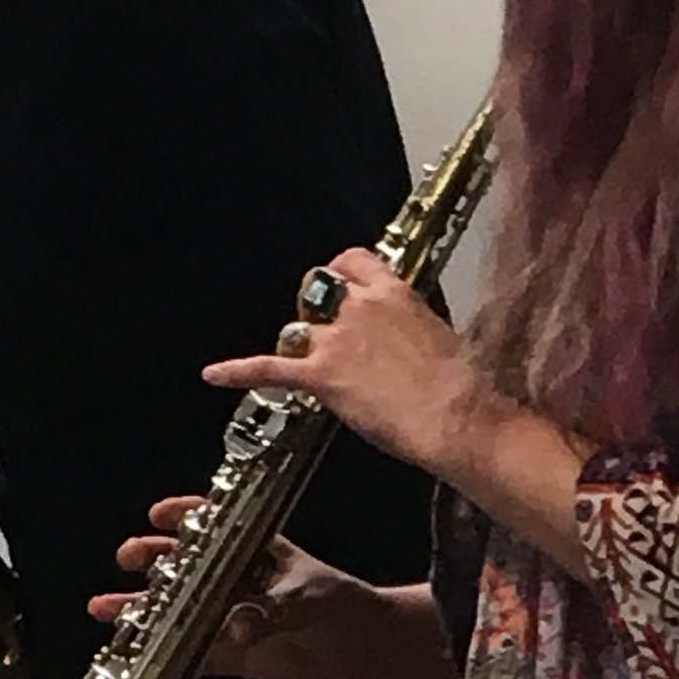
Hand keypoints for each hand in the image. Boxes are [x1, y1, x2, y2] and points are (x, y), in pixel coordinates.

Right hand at [96, 497, 454, 678]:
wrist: (370, 652)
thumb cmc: (346, 606)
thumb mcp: (307, 598)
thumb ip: (267, 611)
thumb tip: (233, 630)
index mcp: (257, 550)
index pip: (214, 524)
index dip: (185, 517)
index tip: (159, 515)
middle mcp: (238, 580)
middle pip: (184, 564)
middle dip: (153, 560)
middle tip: (128, 557)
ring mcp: (232, 616)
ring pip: (178, 609)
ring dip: (142, 608)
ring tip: (103, 606)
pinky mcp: (234, 654)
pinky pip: (190, 652)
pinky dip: (162, 653)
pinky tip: (130, 650)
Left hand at [203, 251, 479, 474]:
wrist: (456, 418)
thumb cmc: (462, 388)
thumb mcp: (443, 340)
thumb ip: (414, 330)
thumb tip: (409, 342)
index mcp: (396, 293)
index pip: (353, 261)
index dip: (341, 274)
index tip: (342, 285)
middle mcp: (361, 307)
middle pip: (317, 285)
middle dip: (314, 304)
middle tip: (322, 327)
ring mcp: (337, 340)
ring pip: (296, 327)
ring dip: (298, 342)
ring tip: (305, 359)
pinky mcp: (321, 376)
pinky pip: (269, 369)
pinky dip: (239, 371)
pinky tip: (215, 374)